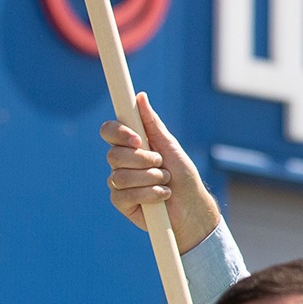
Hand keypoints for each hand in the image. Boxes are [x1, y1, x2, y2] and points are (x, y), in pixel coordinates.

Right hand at [100, 93, 219, 252]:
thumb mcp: (171, 146)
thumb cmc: (184, 175)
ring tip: (165, 181)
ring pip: (119, 176)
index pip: (109, 131)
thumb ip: (152, 124)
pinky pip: (123, 195)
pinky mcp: (122, 202)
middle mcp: (122, 162)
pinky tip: (162, 196)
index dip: (118, 133)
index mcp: (132, 145)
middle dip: (143, 160)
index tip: (137, 140)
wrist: (192, 207)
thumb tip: (140, 97)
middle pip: (113, 155)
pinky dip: (149, 194)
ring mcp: (120, 183)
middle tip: (161, 164)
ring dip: (150, 178)